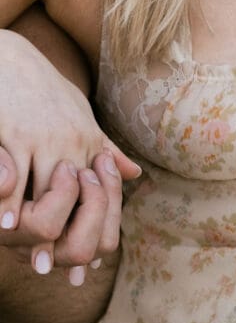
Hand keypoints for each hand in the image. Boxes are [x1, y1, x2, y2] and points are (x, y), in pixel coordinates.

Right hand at [0, 29, 139, 278]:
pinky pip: (13, 175)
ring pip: (45, 192)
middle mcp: (70, 143)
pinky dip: (8, 202)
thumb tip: (136, 173)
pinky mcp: (14, 134)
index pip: (98, 193)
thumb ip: (105, 147)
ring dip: (37, 226)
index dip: (91, 228)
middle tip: (52, 265)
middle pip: (77, 200)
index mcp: (87, 143)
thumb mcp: (81, 116)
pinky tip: (5, 224)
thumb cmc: (46, 90)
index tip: (81, 261)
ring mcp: (41, 140)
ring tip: (33, 258)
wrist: (14, 57)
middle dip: (66, 235)